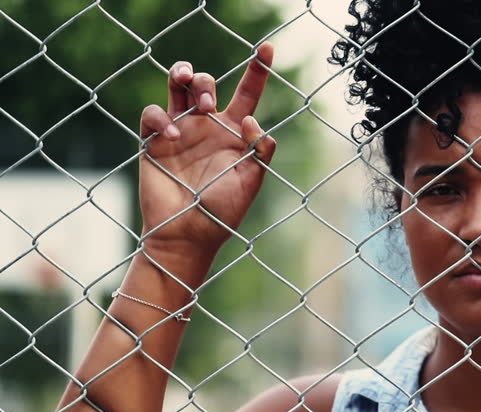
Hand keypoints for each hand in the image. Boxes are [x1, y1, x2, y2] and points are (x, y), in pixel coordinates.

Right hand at [138, 42, 276, 260]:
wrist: (188, 234)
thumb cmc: (223, 212)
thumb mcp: (251, 181)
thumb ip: (260, 151)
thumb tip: (253, 120)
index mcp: (234, 133)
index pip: (247, 93)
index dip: (257, 70)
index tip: (267, 48)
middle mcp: (206, 126)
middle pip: (204, 83)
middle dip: (204, 82)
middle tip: (208, 105)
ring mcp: (179, 130)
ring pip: (175, 85)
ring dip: (182, 77)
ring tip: (190, 95)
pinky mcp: (154, 140)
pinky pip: (153, 113)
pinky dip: (161, 117)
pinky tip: (172, 134)